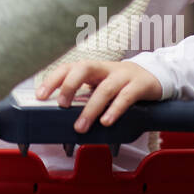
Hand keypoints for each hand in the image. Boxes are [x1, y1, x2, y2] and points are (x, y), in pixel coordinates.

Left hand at [35, 60, 162, 131]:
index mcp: (92, 68)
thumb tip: (58, 113)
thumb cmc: (120, 83)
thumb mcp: (99, 84)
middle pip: (84, 69)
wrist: (154, 76)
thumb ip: (83, 94)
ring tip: (81, 126)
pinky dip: (115, 110)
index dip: (53, 79)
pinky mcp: (139, 86)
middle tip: (60, 105)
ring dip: (91, 109)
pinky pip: (126, 97)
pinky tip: (106, 122)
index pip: (68, 67)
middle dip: (70, 85)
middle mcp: (106, 68)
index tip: (40, 95)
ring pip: (105, 89)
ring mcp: (123, 76)